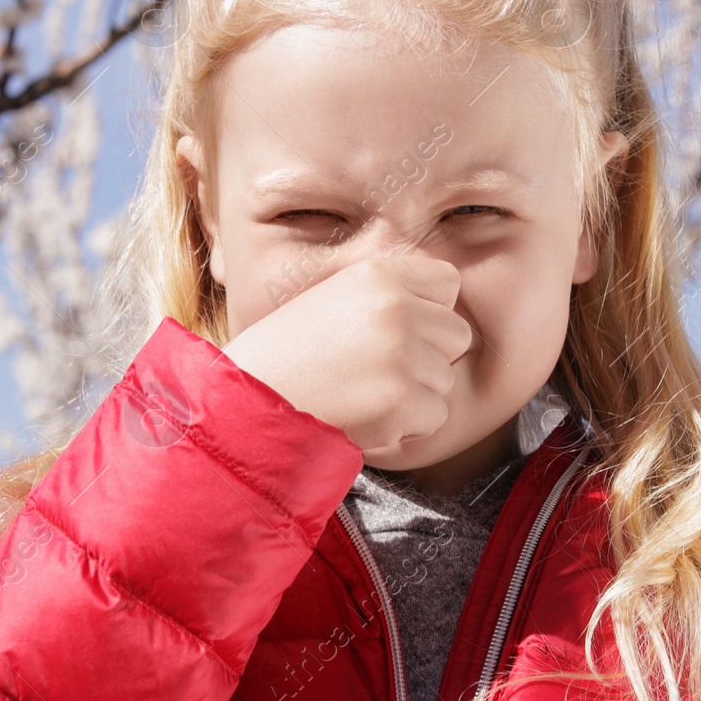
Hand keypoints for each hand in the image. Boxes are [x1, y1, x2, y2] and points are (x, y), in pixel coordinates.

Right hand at [219, 254, 473, 457]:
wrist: (244, 401)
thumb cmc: (287, 354)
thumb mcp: (332, 298)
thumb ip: (388, 294)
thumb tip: (445, 307)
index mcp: (376, 274)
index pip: (448, 282)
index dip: (429, 309)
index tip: (398, 327)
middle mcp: (393, 307)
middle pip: (456, 334)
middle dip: (428, 356)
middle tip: (377, 367)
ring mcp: (399, 355)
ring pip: (444, 378)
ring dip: (414, 394)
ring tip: (362, 392)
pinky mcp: (400, 400)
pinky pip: (434, 415)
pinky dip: (406, 426)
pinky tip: (365, 416)